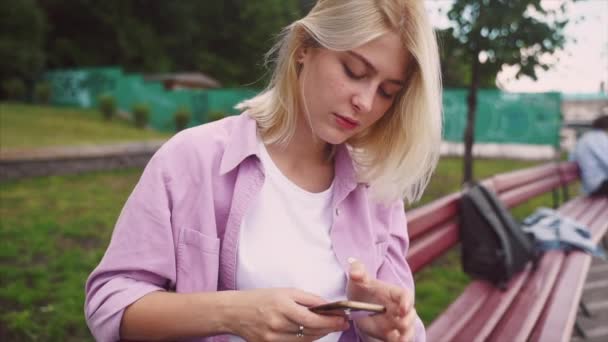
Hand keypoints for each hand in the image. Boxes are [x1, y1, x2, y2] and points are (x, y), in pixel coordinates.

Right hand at [228, 288, 349, 340]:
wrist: (235, 312)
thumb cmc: (261, 298)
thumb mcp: (286, 292)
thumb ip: (308, 299)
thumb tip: (328, 305)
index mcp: (283, 307)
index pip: (313, 319)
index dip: (331, 321)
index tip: (344, 319)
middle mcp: (278, 325)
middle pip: (312, 332)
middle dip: (329, 328)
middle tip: (341, 323)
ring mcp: (273, 339)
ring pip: (305, 341)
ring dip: (320, 334)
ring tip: (328, 327)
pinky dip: (306, 339)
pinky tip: (312, 333)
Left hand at [346, 258, 416, 341]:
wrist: (356, 301)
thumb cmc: (361, 286)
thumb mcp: (357, 276)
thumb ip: (357, 271)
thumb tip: (355, 273)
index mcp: (393, 293)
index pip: (405, 295)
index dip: (407, 301)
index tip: (403, 308)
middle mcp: (398, 308)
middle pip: (410, 314)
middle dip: (407, 320)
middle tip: (401, 324)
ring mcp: (394, 322)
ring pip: (407, 329)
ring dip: (406, 335)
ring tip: (401, 340)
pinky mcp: (389, 333)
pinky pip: (398, 339)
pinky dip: (399, 341)